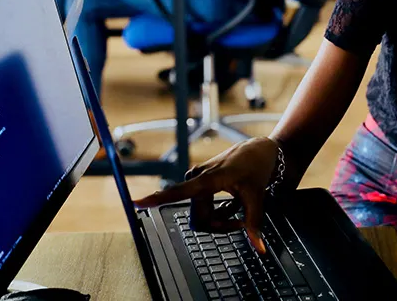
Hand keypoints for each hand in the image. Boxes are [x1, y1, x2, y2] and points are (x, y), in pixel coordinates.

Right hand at [133, 137, 281, 252]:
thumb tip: (259, 247)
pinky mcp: (200, 182)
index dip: (157, 199)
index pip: (179, 191)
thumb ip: (254, 223)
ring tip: (239, 210)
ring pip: (202, 215)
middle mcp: (197, 177)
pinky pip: (204, 208)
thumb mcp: (257, 196)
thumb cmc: (256, 167)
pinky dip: (220, 212)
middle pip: (199, 218)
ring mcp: (198, 180)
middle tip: (240, 223)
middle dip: (220, 225)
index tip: (136, 203)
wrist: (259, 150)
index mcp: (208, 178)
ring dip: (221, 219)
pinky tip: (233, 203)